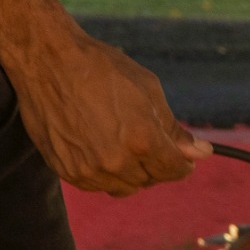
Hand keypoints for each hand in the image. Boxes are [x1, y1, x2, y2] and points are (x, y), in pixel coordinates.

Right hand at [3, 27, 206, 195]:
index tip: (183, 159)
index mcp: (142, 140)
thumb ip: (173, 129)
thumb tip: (201, 153)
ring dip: (130, 172)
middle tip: (149, 144)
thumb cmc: (101, 69)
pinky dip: (104, 173)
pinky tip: (101, 148)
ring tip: (123, 144)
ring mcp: (88, 170)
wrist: (48, 62)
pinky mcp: (66, 171)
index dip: (183, 164)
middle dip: (156, 165)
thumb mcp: (148, 90)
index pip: (174, 169)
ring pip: (123, 187)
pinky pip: (96, 185)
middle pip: (149, 180)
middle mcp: (116, 161)